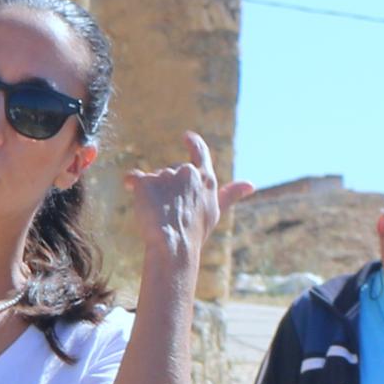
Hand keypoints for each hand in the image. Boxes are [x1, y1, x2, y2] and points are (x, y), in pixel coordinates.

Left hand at [124, 131, 260, 283]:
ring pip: (154, 179)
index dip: (193, 143)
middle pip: (172, 171)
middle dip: (167, 186)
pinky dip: (132, 184)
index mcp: (205, 178)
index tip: (187, 136)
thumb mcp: (215, 211)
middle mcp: (187, 173)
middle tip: (170, 210)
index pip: (200, 152)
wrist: (174, 246)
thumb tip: (251, 184)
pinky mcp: (146, 181)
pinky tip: (133, 193)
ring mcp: (166, 175)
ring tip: (158, 214)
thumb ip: (230, 194)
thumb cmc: (195, 233)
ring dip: (153, 193)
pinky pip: (133, 178)